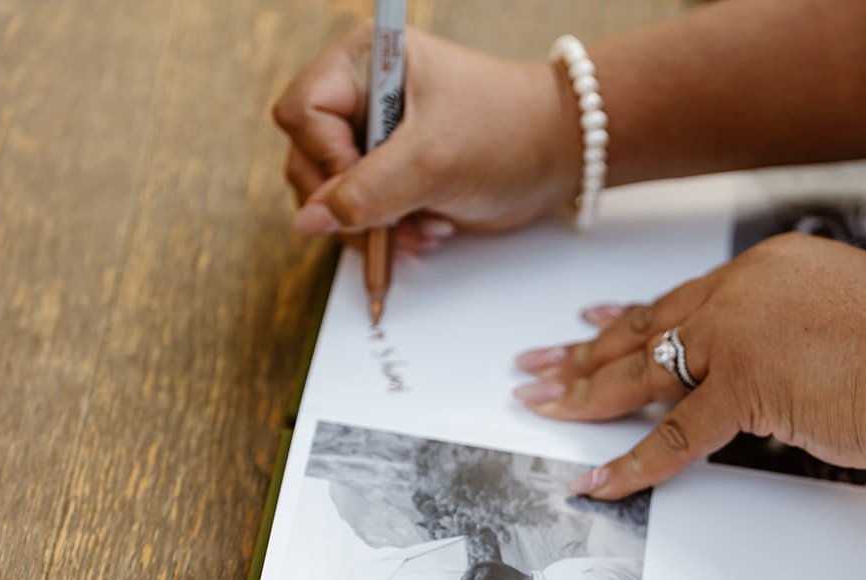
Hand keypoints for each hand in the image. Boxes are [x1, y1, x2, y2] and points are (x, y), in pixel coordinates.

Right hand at [272, 24, 579, 253]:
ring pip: (333, 194)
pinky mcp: (395, 173)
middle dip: (350, 203)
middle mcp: (364, 94)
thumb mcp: (433, 162)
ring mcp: (378, 137)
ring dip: (372, 226)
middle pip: (309, 158)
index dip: (327, 158)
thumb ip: (366, 193)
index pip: (304, 113)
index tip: (368, 186)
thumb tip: (309, 222)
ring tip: (422, 230)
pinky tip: (429, 231)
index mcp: (366, 62)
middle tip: (390, 222)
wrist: (561, 157)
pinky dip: (390, 232)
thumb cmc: (509, 132)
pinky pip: (364, 212)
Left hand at [512, 232, 865, 497]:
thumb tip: (776, 370)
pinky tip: (595, 480)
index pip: (683, 299)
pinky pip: (673, 435)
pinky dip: (632, 462)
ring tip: (536, 405)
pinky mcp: (744, 385)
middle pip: (646, 326)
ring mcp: (739, 334)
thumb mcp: (852, 320)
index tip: (586, 324)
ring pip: (641, 369)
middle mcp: (745, 289)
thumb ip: (800, 334)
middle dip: (582, 350)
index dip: (628, 318)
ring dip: (583, 391)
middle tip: (533, 365)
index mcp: (771, 267)